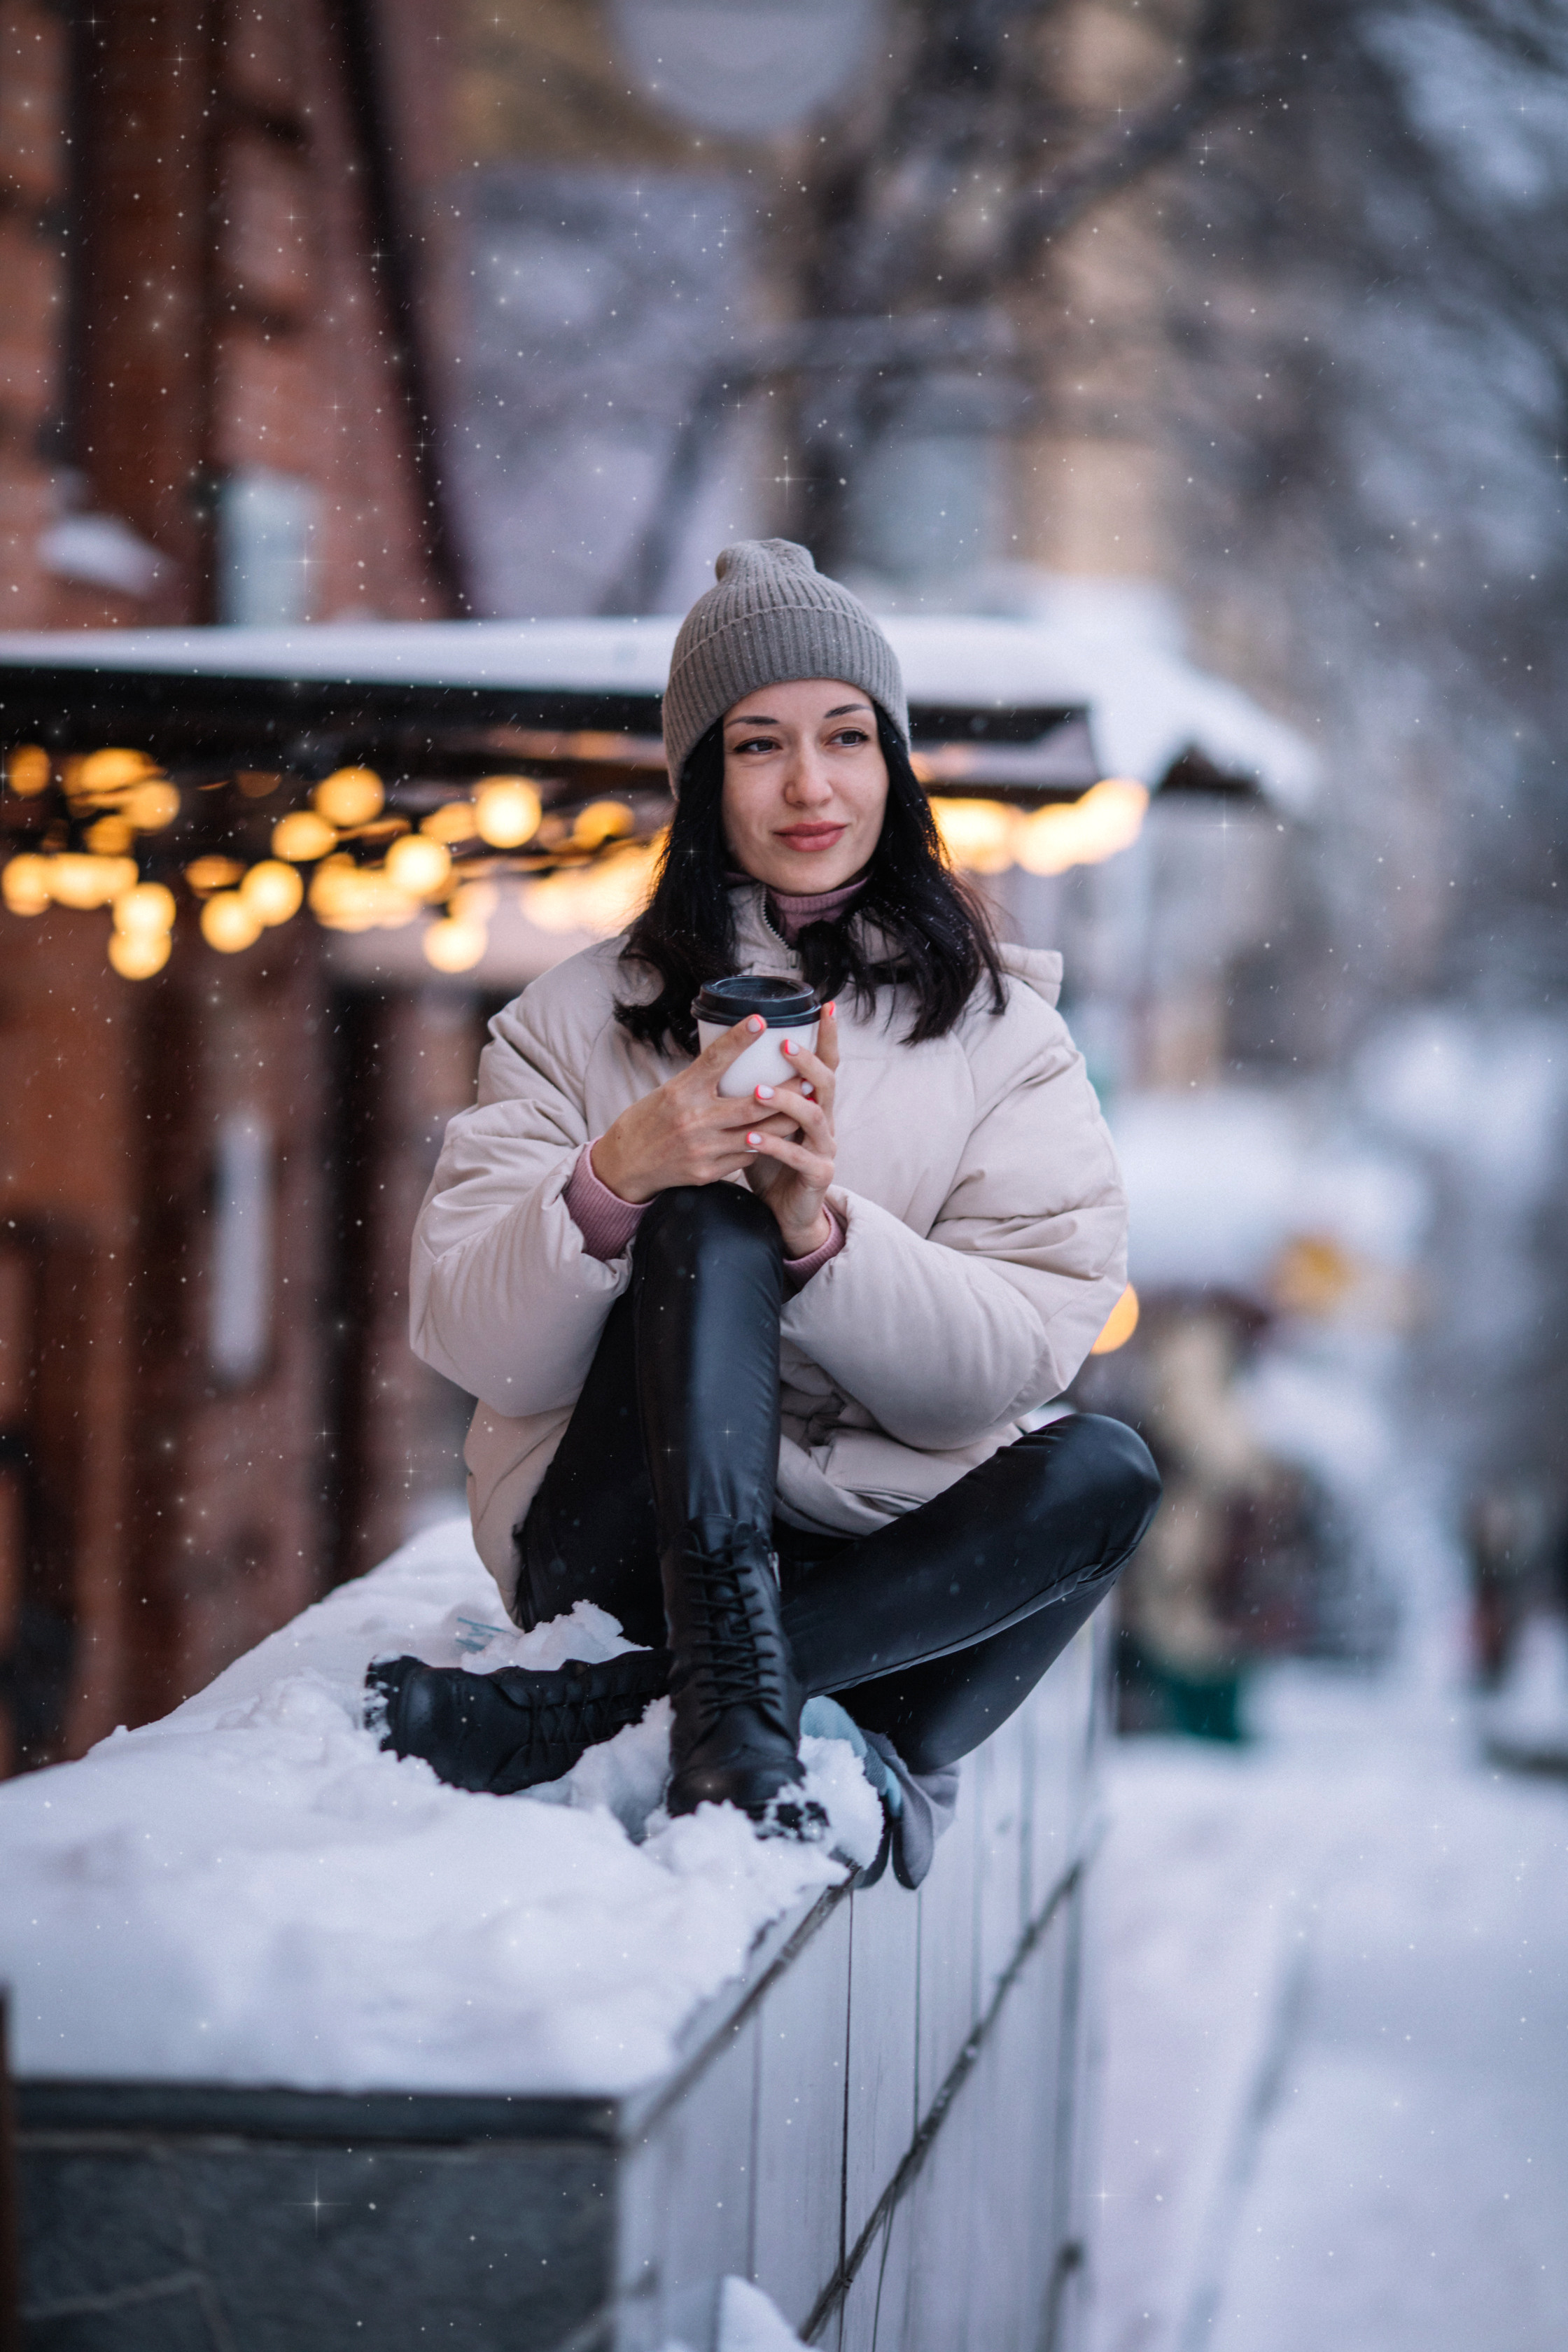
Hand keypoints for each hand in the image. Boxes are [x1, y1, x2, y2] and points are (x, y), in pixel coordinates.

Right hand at [591, 1015, 801, 1201]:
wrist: (626, 1164)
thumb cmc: (650, 1120)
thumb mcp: (670, 1091)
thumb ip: (702, 1080)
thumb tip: (735, 1056)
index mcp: (681, 1092)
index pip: (713, 1059)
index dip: (738, 1038)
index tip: (761, 1020)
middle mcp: (692, 1119)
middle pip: (751, 1104)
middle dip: (786, 1093)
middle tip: (811, 1079)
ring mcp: (702, 1149)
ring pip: (757, 1135)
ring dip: (785, 1121)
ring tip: (809, 1108)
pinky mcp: (707, 1172)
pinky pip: (746, 1157)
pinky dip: (764, 1146)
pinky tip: (780, 1138)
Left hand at [742, 1003, 838, 1255]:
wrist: (786, 1212)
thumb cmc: (770, 1163)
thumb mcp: (762, 1122)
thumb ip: (755, 1094)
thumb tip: (726, 1056)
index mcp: (814, 1105)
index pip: (826, 1063)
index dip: (828, 1036)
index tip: (825, 1006)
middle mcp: (826, 1122)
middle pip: (827, 1083)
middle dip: (807, 1061)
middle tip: (784, 1044)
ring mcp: (826, 1148)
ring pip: (815, 1118)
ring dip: (786, 1101)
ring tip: (758, 1091)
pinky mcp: (818, 1174)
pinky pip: (798, 1157)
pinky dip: (774, 1146)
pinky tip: (751, 1139)